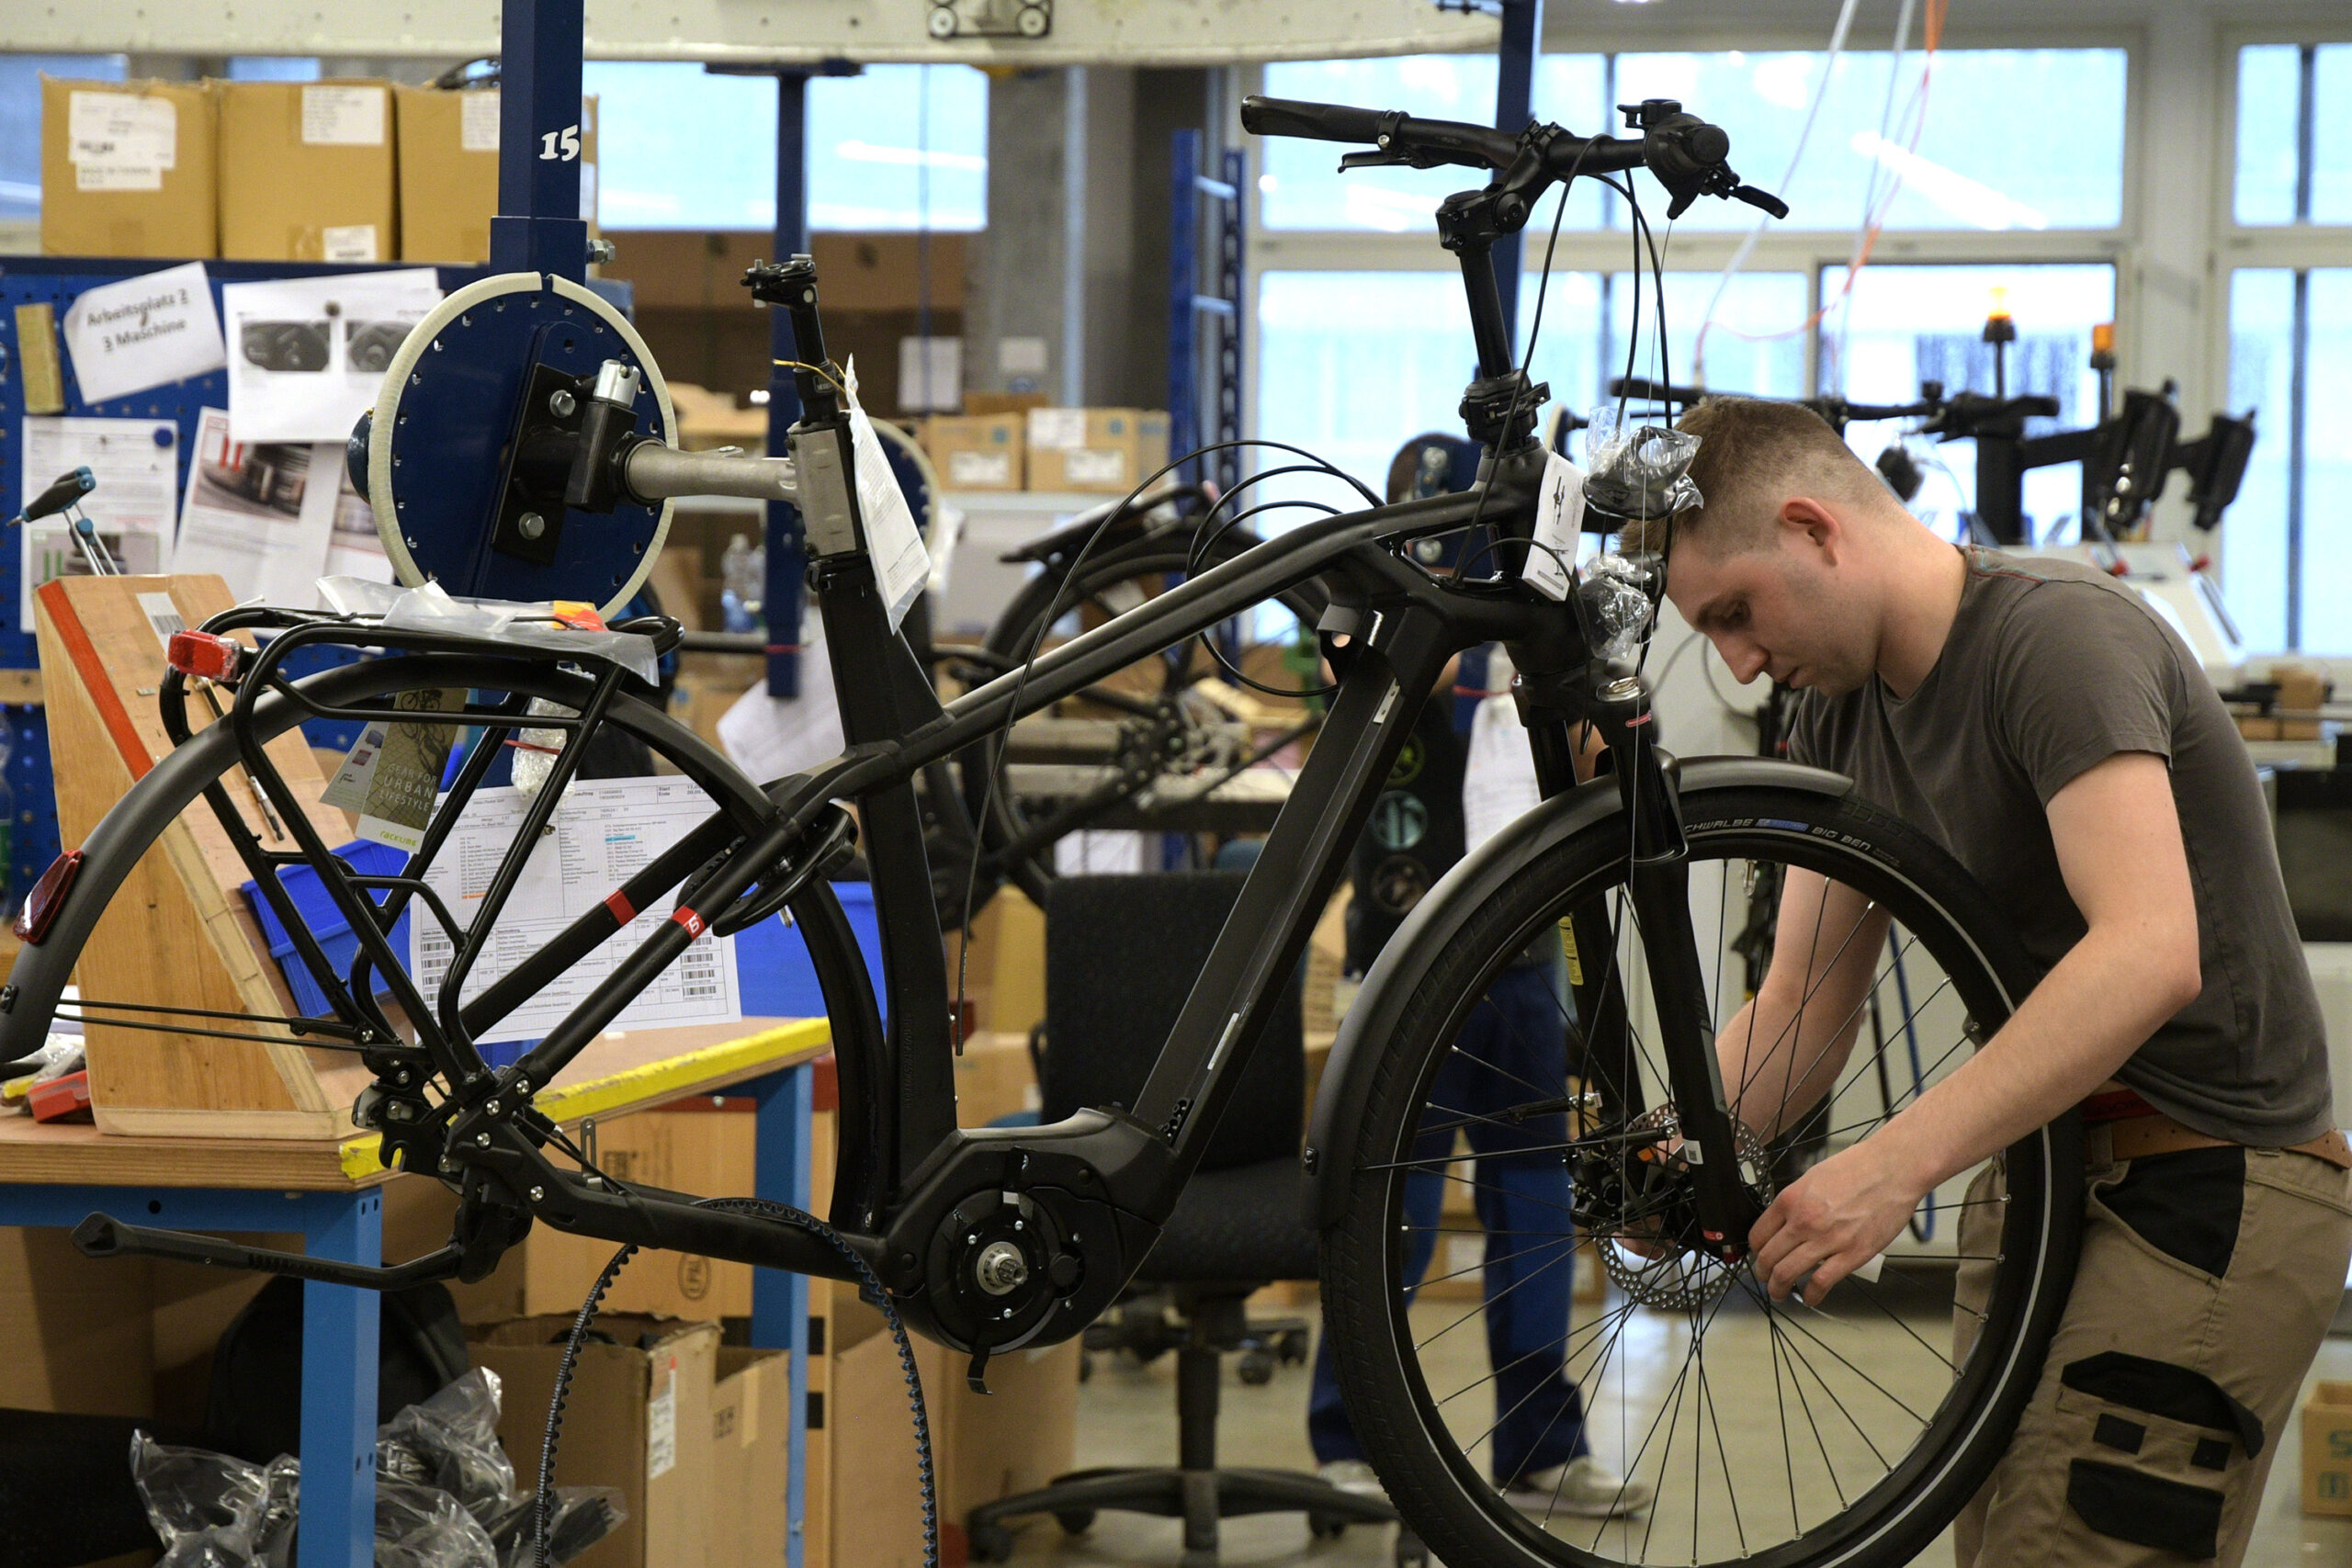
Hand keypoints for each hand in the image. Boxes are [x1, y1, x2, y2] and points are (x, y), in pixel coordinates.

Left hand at [1748, 1138, 1923, 1304]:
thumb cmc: (1858, 1167)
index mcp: (1791, 1199)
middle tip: (1765, 1279)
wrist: (1893, 1169)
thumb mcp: (1813, 1177)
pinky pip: (1821, 1282)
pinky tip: (1810, 1298)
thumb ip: (1797, 1201)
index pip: (1759, 1234)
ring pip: (1787, 1273)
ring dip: (1778, 1288)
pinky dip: (1812, 1295)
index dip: (1755, 1251)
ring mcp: (1827, 1239)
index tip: (1758, 1256)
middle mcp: (1804, 1220)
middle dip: (1763, 1273)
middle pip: (1769, 1257)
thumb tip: (1785, 1221)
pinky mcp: (1852, 1254)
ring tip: (1780, 1293)